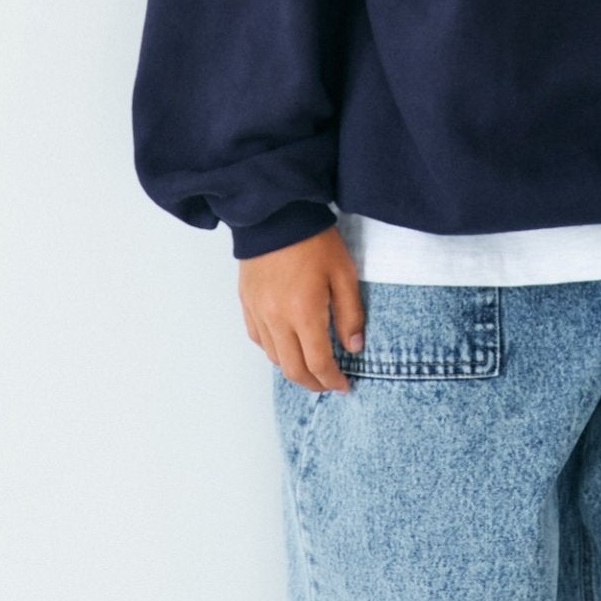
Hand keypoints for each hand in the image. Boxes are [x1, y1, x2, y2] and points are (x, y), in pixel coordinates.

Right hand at [238, 223, 364, 392]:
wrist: (276, 214)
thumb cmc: (314, 240)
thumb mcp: (344, 273)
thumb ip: (350, 313)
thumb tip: (353, 347)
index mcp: (304, 313)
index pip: (318, 363)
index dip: (332, 380)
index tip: (344, 386)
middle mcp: (276, 319)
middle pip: (293, 369)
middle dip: (313, 383)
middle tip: (329, 384)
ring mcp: (258, 312)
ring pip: (274, 358)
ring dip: (293, 369)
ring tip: (310, 368)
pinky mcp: (246, 303)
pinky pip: (258, 339)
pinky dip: (274, 350)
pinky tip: (286, 346)